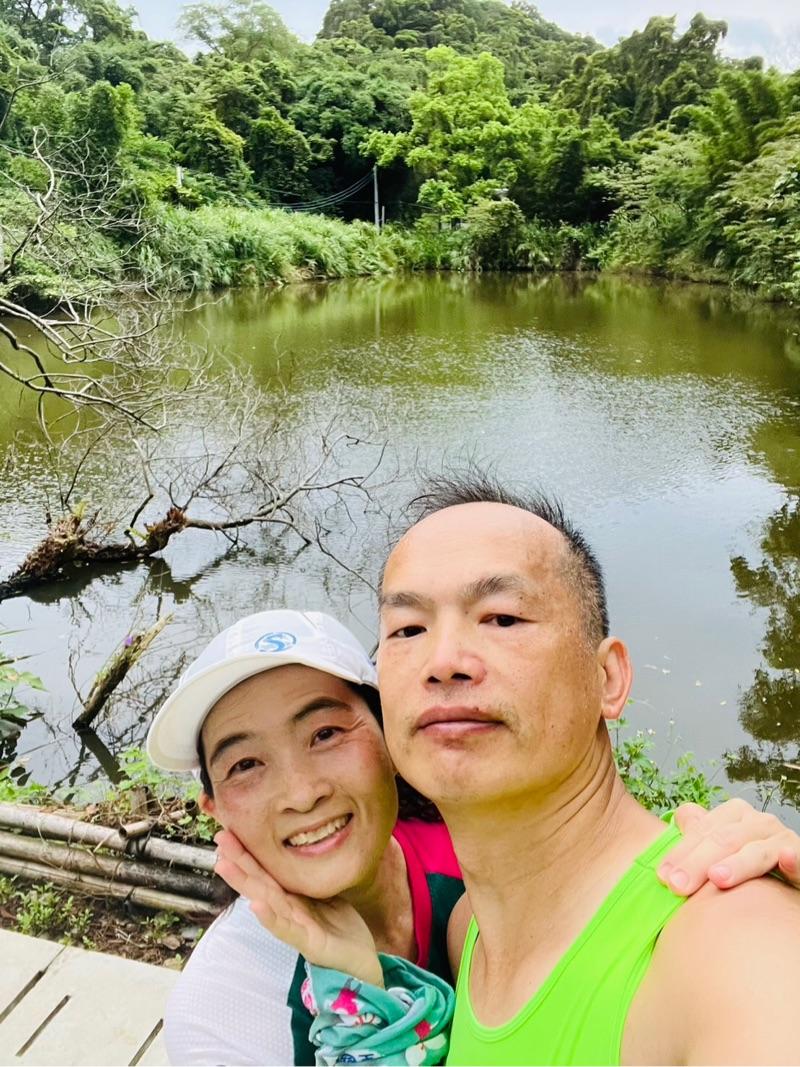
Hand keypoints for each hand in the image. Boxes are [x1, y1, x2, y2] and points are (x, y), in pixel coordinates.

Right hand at [214, 830, 383, 985]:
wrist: (361, 957)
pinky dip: (269, 917)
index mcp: (291, 896)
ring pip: (264, 900)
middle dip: (238, 860)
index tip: (229, 831)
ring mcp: (294, 926)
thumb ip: (309, 873)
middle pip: (258, 881)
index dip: (247, 852)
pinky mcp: (307, 942)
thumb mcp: (325, 891)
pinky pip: (285, 928)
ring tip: (224, 865)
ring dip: (244, 883)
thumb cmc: (341, 924)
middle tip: (219, 838)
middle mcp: (287, 909)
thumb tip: (304, 839)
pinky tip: (256, 904)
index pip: (265, 870)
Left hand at [658, 799, 799, 894]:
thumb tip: (680, 816)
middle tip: (677, 886)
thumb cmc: (748, 865)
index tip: (662, 877)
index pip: (702, 831)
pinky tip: (787, 859)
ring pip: (756, 851)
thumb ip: (702, 834)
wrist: (788, 881)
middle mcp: (759, 822)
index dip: (681, 852)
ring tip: (717, 878)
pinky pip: (799, 859)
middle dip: (698, 863)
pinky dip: (794, 860)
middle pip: (723, 840)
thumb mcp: (724, 848)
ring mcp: (782, 839)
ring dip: (738, 864)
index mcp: (734, 814)